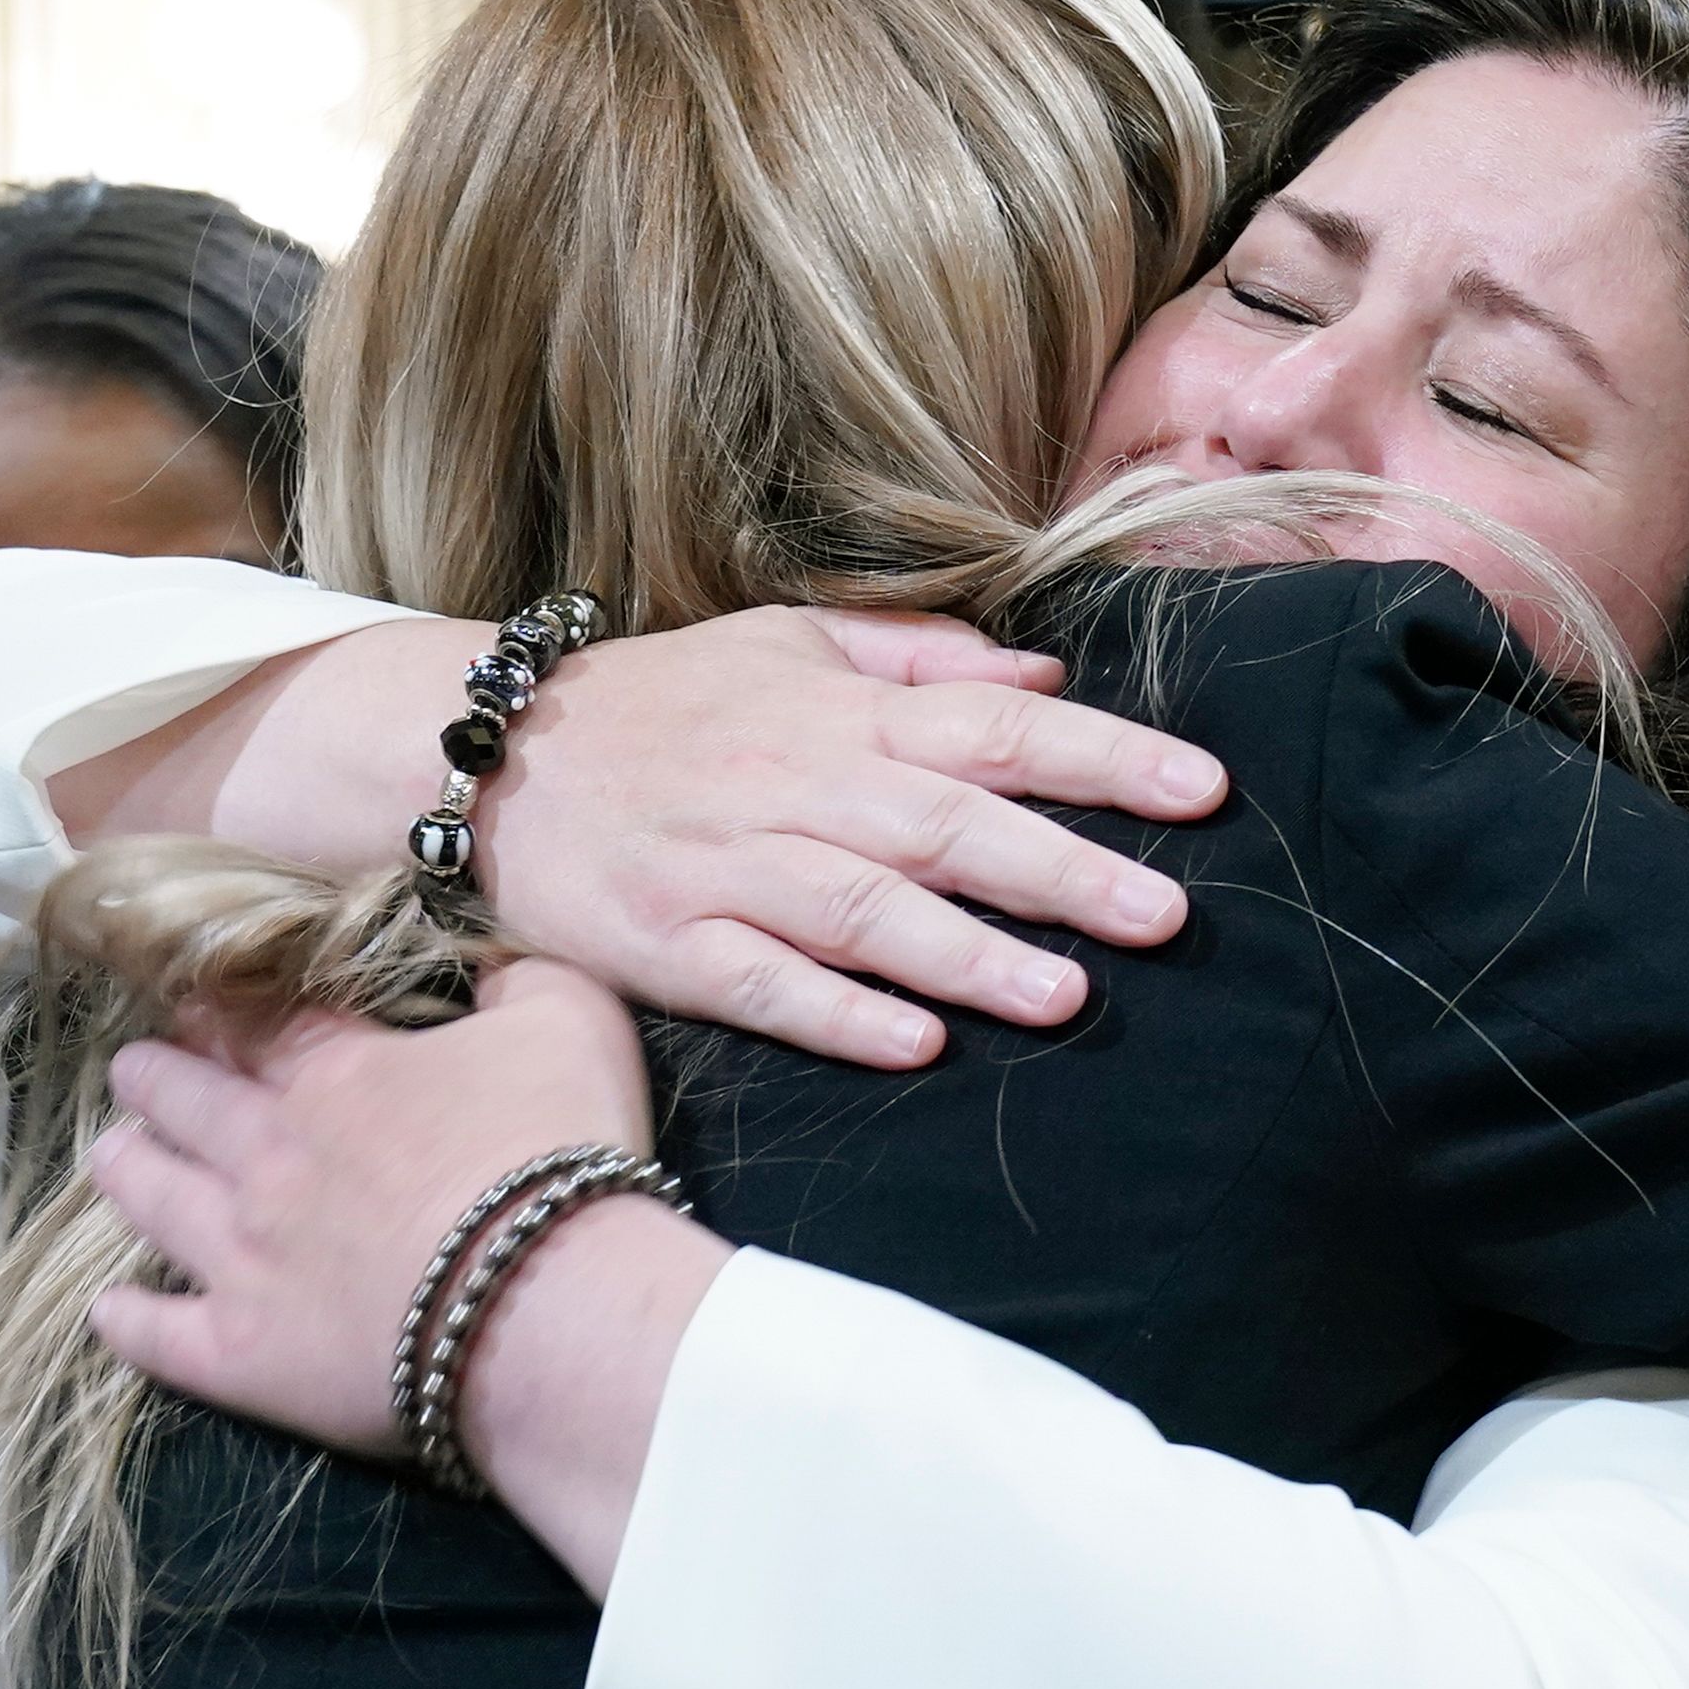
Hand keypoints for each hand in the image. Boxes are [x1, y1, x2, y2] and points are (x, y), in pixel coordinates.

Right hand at [86, 603, 1227, 1071]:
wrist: (485, 753)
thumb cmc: (658, 704)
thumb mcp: (786, 642)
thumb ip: (921, 660)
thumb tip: (1049, 681)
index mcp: (841, 716)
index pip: (999, 730)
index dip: (1106, 759)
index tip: (1203, 791)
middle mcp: (796, 788)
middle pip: (951, 827)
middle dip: (1064, 871)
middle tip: (1166, 915)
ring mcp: (730, 870)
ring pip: (867, 914)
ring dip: (969, 956)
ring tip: (1066, 997)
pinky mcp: (670, 945)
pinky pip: (763, 985)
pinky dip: (839, 1014)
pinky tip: (916, 1047)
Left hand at [86, 963, 730, 1591]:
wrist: (547, 1301)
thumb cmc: (562, 1150)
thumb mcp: (569, 1020)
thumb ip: (518, 979)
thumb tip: (487, 965)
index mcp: (340, 1076)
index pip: (259, 1026)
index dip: (220, 1009)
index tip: (190, 1001)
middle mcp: (270, 1157)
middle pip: (189, 1103)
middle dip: (157, 1079)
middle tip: (134, 1069)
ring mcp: (246, 1258)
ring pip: (157, 1201)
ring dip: (127, 1171)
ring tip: (109, 1155)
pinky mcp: (246, 1353)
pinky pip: (162, 1336)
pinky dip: (129, 1321)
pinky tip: (107, 1312)